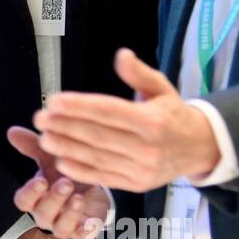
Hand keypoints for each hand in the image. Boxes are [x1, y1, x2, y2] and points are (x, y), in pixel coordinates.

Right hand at [7, 125, 110, 238]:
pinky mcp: (84, 231)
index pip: (23, 201)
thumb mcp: (51, 156)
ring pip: (61, 229)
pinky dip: (87, 230)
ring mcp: (64, 225)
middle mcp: (46, 214)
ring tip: (79, 197)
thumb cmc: (65, 170)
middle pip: (42, 215)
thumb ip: (33, 145)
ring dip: (69, 214)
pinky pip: (83, 237)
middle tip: (66, 183)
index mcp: (35, 197)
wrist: (93, 185)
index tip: (41, 180)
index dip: (30, 193)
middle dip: (54, 199)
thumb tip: (12, 131)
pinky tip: (92, 220)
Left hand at [32, 48, 220, 192]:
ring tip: (43, 138)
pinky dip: (80, 171)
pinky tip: (60, 160)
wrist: (199, 148)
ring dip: (66, 148)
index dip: (79, 106)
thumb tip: (122, 54)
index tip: (54, 101)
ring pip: (97, 157)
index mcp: (153, 120)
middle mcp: (148, 147)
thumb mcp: (163, 88)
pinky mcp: (136, 184)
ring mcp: (142, 169)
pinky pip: (104, 177)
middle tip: (40, 117)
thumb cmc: (173, 114)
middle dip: (65, 126)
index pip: (108, 111)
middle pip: (98, 135)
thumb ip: (140, 74)